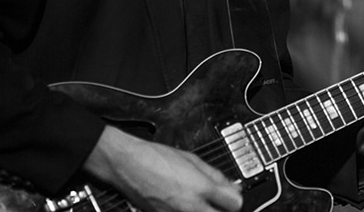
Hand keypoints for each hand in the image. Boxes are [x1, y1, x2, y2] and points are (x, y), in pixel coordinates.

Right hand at [84, 125, 241, 211]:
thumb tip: (231, 186)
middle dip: (222, 209)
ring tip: (198, 202)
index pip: (235, 204)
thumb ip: (215, 175)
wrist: (127, 165)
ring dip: (205, 210)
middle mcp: (191, 207)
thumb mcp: (191, 158)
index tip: (232, 196)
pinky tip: (184, 205)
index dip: (236, 199)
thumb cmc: (155, 157)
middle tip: (219, 203)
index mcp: (201, 188)